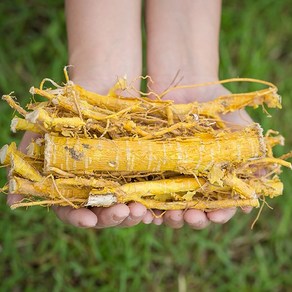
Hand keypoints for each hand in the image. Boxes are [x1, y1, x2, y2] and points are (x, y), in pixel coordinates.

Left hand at [152, 83, 252, 228]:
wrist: (188, 86)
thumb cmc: (217, 108)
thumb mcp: (241, 128)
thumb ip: (252, 153)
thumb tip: (263, 182)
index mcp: (216, 178)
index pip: (219, 205)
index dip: (220, 213)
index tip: (217, 215)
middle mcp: (193, 181)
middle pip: (194, 211)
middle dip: (195, 219)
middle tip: (192, 218)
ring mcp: (171, 175)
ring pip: (170, 206)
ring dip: (172, 217)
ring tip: (173, 216)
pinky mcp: (152, 168)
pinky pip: (147, 191)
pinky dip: (148, 205)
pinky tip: (148, 209)